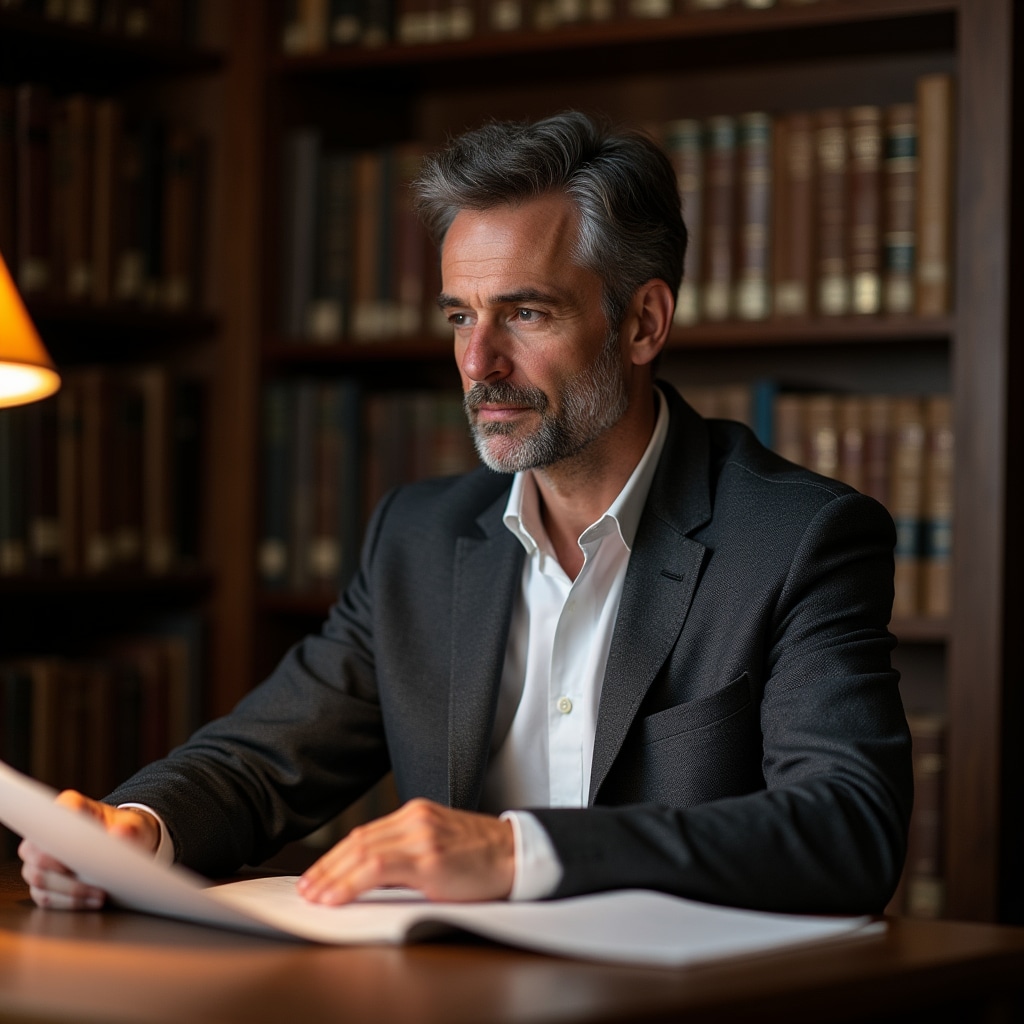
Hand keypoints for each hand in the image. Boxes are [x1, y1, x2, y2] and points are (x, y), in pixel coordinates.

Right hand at [19, 790, 159, 910]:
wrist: (123, 842)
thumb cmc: (125, 828)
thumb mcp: (136, 824)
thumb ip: (130, 827)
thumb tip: (118, 834)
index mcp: (69, 807)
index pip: (52, 815)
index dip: (57, 836)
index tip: (74, 855)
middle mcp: (46, 831)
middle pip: (36, 853)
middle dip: (63, 873)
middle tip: (93, 881)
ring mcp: (40, 858)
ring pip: (39, 878)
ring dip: (69, 891)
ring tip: (99, 894)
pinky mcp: (43, 881)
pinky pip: (44, 896)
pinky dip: (67, 902)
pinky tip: (90, 901)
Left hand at [297, 798, 514, 904]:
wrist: (518, 854)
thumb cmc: (483, 858)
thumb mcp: (440, 847)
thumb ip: (409, 854)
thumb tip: (369, 880)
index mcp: (417, 814)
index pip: (365, 834)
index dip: (335, 857)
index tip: (317, 876)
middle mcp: (416, 819)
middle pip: (358, 841)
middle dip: (327, 868)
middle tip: (306, 889)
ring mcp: (422, 836)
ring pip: (362, 852)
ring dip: (332, 877)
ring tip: (315, 896)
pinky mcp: (430, 857)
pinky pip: (378, 868)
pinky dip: (351, 882)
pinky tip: (337, 896)